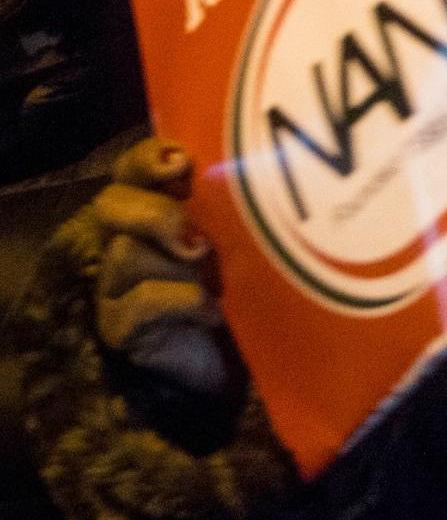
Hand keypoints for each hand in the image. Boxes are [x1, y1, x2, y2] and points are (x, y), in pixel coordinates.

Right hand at [91, 137, 234, 395]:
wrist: (248, 360)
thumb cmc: (250, 286)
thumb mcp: (249, 236)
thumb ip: (238, 203)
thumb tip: (262, 164)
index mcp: (161, 208)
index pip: (133, 170)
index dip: (148, 158)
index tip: (182, 161)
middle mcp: (133, 241)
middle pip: (112, 205)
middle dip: (152, 210)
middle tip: (190, 229)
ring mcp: (120, 287)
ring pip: (125, 254)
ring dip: (172, 261)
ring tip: (210, 271)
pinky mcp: (123, 331)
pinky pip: (137, 306)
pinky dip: (179, 302)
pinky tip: (212, 310)